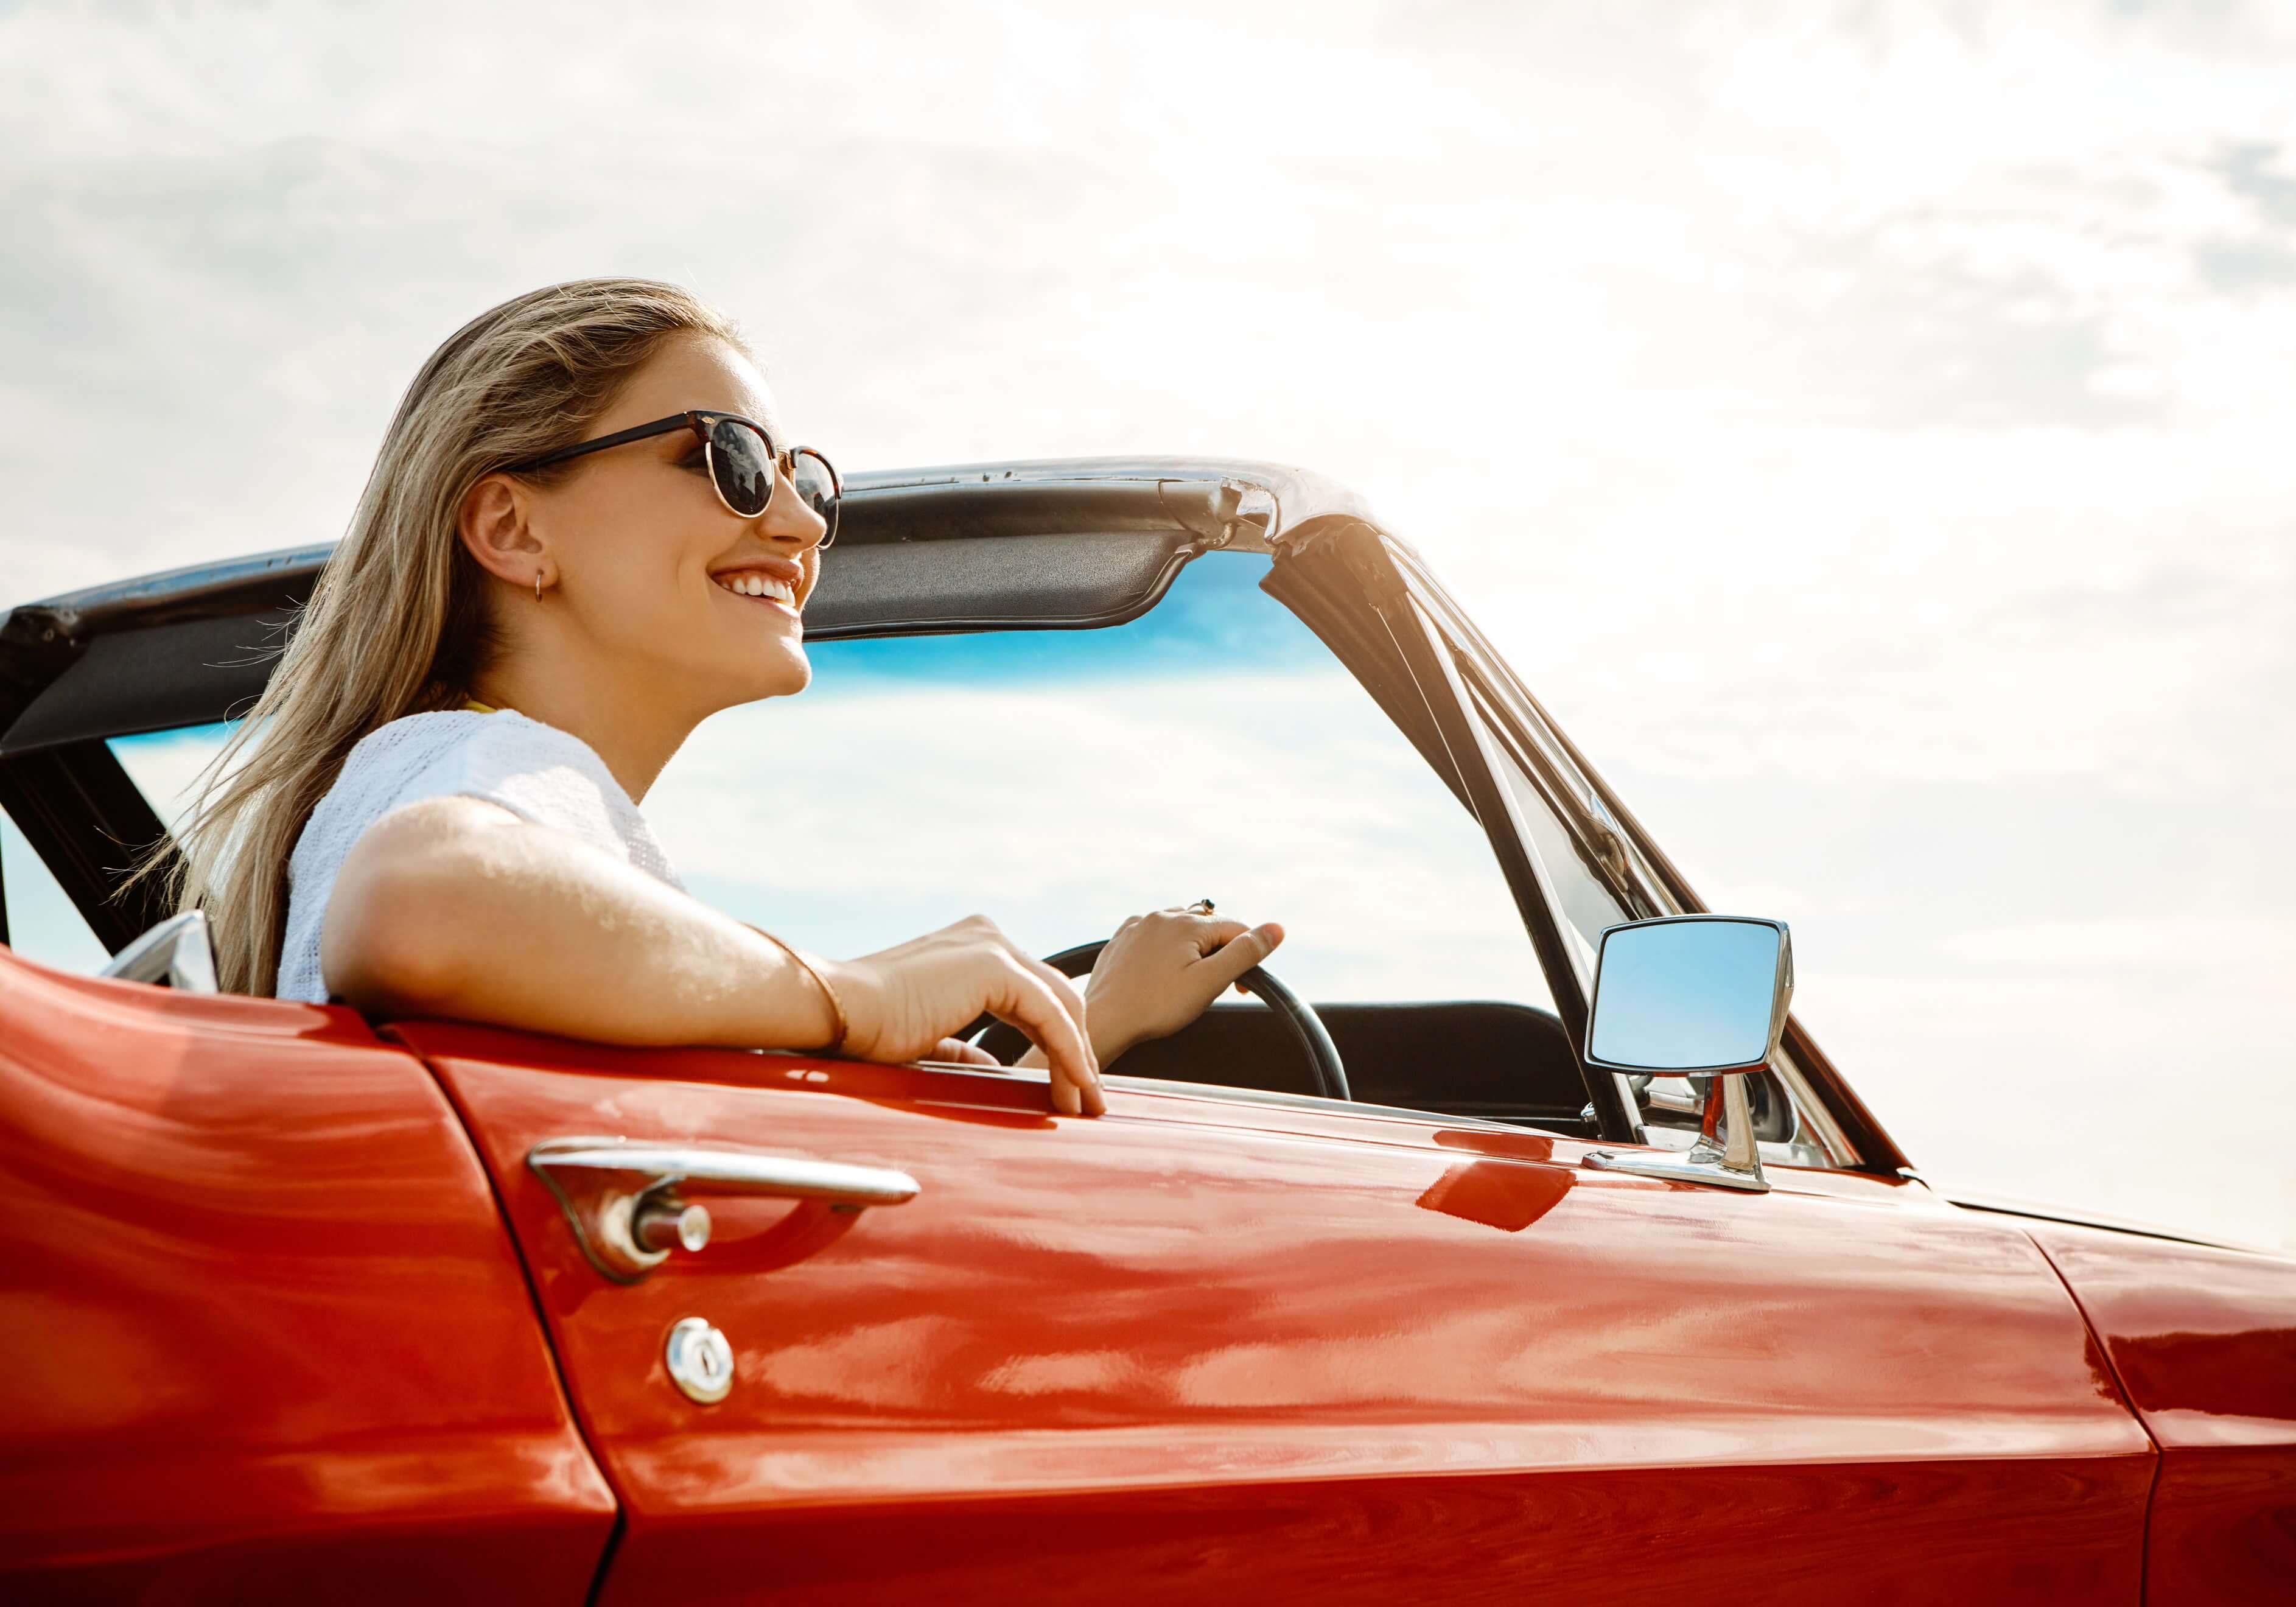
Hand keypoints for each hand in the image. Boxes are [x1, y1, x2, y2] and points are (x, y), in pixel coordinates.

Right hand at [821, 915, 1103, 1114]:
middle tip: (1089, 1100)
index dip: (1058, 1043)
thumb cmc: (867, 1030)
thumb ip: (962, 1049)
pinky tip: (1074, 1088)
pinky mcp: (995, 966)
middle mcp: (988, 938)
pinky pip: (1050, 1017)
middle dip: (1078, 1051)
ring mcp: (993, 947)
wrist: (838, 1013)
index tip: (1070, 1087)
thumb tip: (992, 1070)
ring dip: (1078, 1059)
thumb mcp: (929, 1040)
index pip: (1035, 997)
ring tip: (1084, 1103)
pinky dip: (1068, 1055)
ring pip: (1062, 1007)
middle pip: (1057, 998)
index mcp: (972, 949)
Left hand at [1083, 908, 1284, 1063]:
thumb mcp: (1210, 982)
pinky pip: (1154, 934)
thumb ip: (1245, 953)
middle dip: (1220, 951)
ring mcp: (1139, 925)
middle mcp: (1162, 916)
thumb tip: (1277, 928)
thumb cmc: (1157, 1007)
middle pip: (1208, 926)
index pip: (1235, 929)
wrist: (1105, 1020)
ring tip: (1189, 980)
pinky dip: (1167, 947)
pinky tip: (1163, 970)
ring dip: (1194, 947)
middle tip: (1216, 986)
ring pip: (1181, 927)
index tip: (1242, 988)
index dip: (1247, 956)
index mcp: (1186, 924)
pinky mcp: (1122, 938)